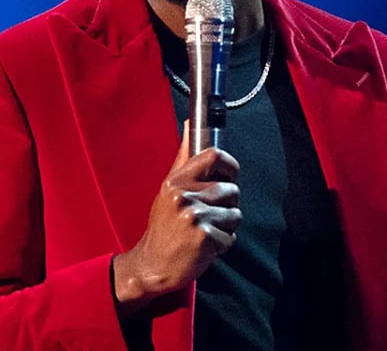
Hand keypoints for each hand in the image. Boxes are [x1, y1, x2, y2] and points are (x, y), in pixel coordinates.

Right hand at [112, 122, 240, 316]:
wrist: (152, 265)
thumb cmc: (164, 227)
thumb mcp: (168, 189)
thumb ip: (184, 158)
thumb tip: (190, 122)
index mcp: (176, 181)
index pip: (213, 156)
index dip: (230, 166)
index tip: (229, 176)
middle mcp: (184, 196)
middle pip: (231, 190)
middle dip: (227, 206)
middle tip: (207, 218)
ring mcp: (195, 217)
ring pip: (235, 215)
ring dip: (225, 227)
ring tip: (203, 232)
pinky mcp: (205, 237)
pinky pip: (230, 237)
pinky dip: (222, 245)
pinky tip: (203, 247)